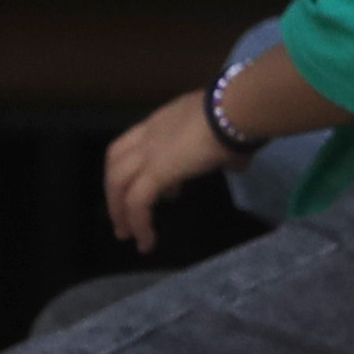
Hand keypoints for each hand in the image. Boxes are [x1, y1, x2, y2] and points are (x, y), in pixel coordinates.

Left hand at [104, 92, 235, 248]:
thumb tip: (238, 163)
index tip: (162, 191)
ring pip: (117, 184)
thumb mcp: (226, 134)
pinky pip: (137, 203)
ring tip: (128, 235)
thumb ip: (226, 152)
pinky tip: (147, 242)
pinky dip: (139, 224)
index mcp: (164, 122)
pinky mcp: (155, 173)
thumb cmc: (236, 118)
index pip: (136, 143)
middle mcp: (150, 135)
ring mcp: (149, 153)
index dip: (137, 166)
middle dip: (115, 192)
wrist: (233, 110)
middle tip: (122, 219)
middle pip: (115, 164)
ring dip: (119, 211)